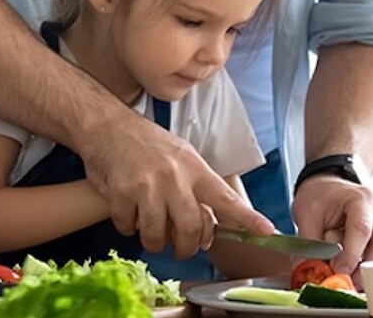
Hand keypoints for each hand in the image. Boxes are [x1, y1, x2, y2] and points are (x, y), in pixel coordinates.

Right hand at [81, 110, 272, 257]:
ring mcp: (146, 185)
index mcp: (192, 168)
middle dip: (186, 247)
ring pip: (157, 235)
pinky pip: (128, 227)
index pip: (226, 197)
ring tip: (151, 233)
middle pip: (191, 229)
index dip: (247, 218)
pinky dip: (127, 227)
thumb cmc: (144, 142)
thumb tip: (211, 225)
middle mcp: (173, 177)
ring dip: (154, 242)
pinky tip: (127, 214)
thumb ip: (197, 187)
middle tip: (181, 248)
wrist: (106, 124)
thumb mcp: (180, 156)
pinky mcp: (120, 192)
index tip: (266, 231)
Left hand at [291, 175, 372, 274]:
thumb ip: (309, 240)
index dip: (351, 254)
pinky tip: (370, 277)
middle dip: (364, 268)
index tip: (339, 271)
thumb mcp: (306, 212)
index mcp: (361, 199)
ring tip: (355, 281)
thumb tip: (306, 268)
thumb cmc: (321, 196)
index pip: (361, 230)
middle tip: (347, 281)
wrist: (331, 185)